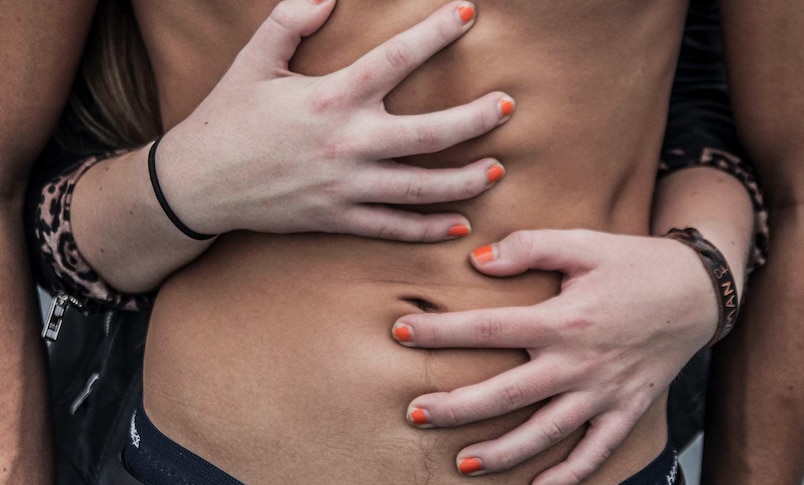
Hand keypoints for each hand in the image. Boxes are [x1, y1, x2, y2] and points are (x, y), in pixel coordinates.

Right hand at [158, 0, 510, 240]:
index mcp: (330, 98)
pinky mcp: (338, 218)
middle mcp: (347, 144)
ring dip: (464, 181)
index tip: (468, 12)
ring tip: (497, 171)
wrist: (198, 184)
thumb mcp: (253, 61)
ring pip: (420, 188)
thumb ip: (289, 21)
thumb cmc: (227, 117)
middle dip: (474, 119)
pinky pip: (393, 228)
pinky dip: (429, 230)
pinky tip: (459, 226)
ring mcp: (346, 187)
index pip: (397, 59)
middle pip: (428, 134)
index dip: (436, 33)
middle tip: (507, 107)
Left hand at [391, 229, 717, 483]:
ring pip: (546, 432)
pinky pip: (597, 451)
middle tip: (415, 414)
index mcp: (565, 319)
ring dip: (502, 452)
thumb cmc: (634, 263)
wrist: (698, 291)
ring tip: (460, 463)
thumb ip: (530, 246)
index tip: (400, 332)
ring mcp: (605, 393)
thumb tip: (477, 260)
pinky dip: (570, 475)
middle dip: (457, 406)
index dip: (441, 332)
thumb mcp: (584, 242)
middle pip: (508, 393)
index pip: (489, 328)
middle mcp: (581, 363)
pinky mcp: (627, 409)